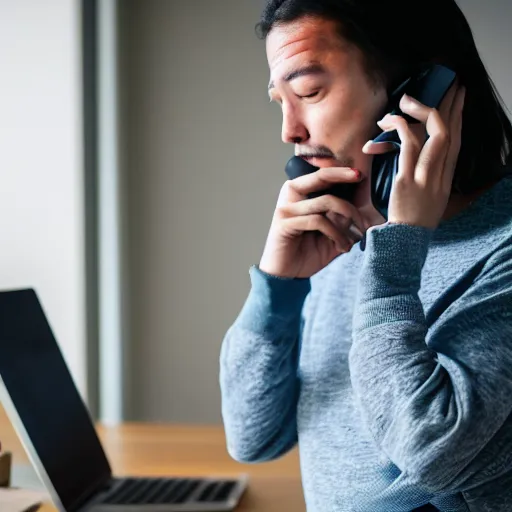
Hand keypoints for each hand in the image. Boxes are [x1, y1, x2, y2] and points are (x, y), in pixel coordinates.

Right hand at [259, 167, 367, 278]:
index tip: (359, 174)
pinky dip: (335, 233)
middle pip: (320, 178)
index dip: (340, 172)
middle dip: (342, 176)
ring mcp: (286, 210)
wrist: (286, 278)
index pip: (321, 175)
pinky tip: (342, 247)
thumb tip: (363, 209)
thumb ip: (342, 221)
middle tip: (360, 179)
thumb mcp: (331, 235)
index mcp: (299, 195)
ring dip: (346, 220)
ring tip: (354, 239)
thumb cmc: (307, 254)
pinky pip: (317, 221)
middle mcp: (290, 197)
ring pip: (325, 202)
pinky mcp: (284, 224)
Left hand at [363, 81, 465, 228]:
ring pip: (435, 133)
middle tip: (448, 84)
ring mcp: (426, 176)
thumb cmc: (411, 219)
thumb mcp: (427, 196)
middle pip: (451, 132)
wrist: (404, 241)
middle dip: (451, 104)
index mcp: (446, 178)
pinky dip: (398, 128)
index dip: (459, 116)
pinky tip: (388, 122)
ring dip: (420, 111)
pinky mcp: (407, 180)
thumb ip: (427, 174)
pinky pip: (408, 145)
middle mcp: (441, 175)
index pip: (457, 141)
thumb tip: (417, 153)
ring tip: (405, 99)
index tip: (458, 97)